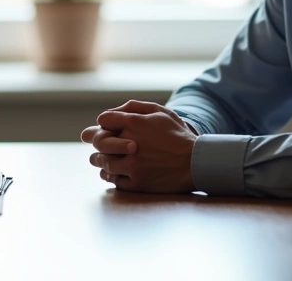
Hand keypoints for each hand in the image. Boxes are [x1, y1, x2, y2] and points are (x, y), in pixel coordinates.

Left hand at [80, 100, 197, 193]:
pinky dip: (110, 176)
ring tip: (103, 159)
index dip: (103, 124)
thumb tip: (110, 113)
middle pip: (98, 142)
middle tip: (96, 144)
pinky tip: (114, 172)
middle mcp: (130, 144)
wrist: (196, 163)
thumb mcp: (160, 112)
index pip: (103, 121)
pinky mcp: (137, 183)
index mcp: (134, 123)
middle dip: (96, 141)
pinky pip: (113, 180)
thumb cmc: (177, 135)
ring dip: (101, 160)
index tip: (105, 127)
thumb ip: (133, 107)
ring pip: (103, 162)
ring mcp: (132, 165)